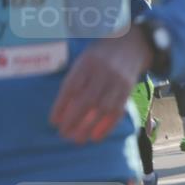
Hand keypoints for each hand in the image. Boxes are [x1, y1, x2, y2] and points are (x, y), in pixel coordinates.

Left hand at [50, 27, 152, 142]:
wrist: (131, 45)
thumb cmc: (99, 56)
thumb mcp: (83, 62)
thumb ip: (74, 83)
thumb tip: (62, 113)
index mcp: (86, 63)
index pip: (71, 86)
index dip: (61, 106)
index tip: (53, 122)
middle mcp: (102, 71)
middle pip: (87, 99)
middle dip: (74, 120)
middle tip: (64, 134)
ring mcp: (118, 80)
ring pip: (104, 107)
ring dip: (90, 127)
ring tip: (78, 139)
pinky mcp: (128, 89)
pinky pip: (118, 110)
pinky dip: (107, 126)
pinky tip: (97, 136)